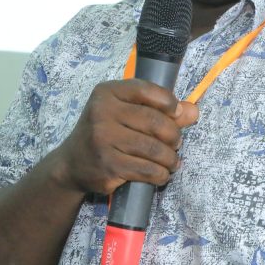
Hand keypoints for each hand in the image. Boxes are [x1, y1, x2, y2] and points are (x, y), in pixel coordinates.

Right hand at [54, 79, 198, 195]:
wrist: (72, 164)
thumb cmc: (105, 133)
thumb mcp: (125, 113)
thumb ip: (159, 110)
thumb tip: (193, 111)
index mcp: (107, 93)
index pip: (147, 90)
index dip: (169, 103)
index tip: (176, 114)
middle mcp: (102, 112)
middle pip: (155, 122)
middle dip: (174, 135)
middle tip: (176, 143)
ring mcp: (103, 140)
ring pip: (154, 149)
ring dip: (170, 158)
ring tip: (172, 161)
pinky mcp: (108, 166)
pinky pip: (147, 170)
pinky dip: (161, 174)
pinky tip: (162, 174)